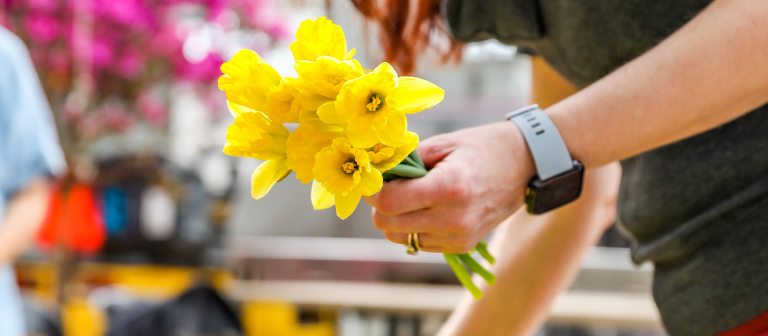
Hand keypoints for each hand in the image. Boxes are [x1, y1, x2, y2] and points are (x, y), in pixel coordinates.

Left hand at [367, 122, 534, 252]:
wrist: (525, 166)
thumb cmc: (481, 148)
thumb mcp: (442, 144)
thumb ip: (406, 161)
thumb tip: (374, 174)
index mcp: (449, 187)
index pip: (389, 203)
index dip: (373, 191)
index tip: (376, 178)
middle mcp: (454, 218)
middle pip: (388, 224)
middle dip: (380, 205)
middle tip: (390, 186)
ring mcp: (459, 236)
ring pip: (400, 238)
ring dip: (395, 218)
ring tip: (410, 197)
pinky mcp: (462, 246)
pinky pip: (419, 243)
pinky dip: (413, 227)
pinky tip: (426, 208)